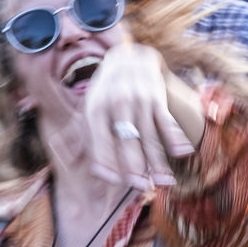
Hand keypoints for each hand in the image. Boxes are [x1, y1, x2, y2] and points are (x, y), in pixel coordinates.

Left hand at [81, 44, 193, 189]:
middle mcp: (115, 103)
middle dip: (136, 167)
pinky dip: (175, 137)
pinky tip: (183, 153)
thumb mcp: (88, 108)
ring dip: (159, 160)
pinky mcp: (156, 95)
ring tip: (166, 181)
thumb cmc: (106, 91)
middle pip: (126, 142)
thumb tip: (64, 157)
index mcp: (95, 109)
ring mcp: (138, 99)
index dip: (107, 162)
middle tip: (144, 188)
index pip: (100, 141)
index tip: (116, 181)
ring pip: (149, 135)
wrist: (129, 58)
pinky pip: (166, 120)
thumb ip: (77, 133)